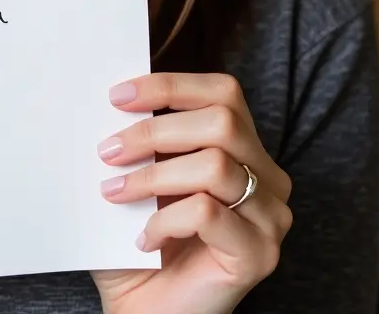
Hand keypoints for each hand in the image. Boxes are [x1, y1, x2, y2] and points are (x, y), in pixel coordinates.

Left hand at [90, 73, 291, 313]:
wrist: (146, 311)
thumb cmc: (138, 240)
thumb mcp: (139, 175)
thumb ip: (137, 137)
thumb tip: (112, 97)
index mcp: (245, 149)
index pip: (223, 92)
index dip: (171, 86)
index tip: (117, 96)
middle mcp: (268, 179)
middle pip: (222, 122)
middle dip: (154, 130)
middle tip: (108, 150)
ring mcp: (270, 218)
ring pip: (215, 165)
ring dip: (152, 175)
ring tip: (114, 193)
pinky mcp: (259, 255)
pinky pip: (208, 213)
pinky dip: (164, 219)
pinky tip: (142, 237)